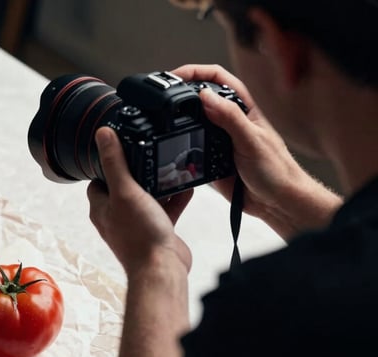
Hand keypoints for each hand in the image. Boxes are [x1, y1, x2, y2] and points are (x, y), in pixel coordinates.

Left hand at [87, 127, 192, 275]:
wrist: (162, 269)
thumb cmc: (139, 236)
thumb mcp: (126, 191)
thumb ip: (115, 163)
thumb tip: (103, 135)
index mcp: (102, 207)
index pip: (98, 180)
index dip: (107, 165)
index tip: (121, 149)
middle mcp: (117, 216)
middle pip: (125, 186)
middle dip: (138, 171)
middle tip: (150, 154)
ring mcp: (138, 224)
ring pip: (147, 197)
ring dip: (159, 183)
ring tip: (171, 166)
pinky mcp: (157, 231)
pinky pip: (166, 209)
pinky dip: (175, 198)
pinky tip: (187, 186)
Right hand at [171, 64, 341, 239]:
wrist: (275, 202)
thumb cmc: (276, 169)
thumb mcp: (252, 140)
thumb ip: (230, 117)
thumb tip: (205, 95)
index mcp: (243, 107)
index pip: (216, 78)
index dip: (194, 72)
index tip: (174, 77)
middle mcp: (228, 120)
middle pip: (198, 97)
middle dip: (179, 94)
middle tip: (161, 98)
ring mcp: (218, 139)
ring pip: (190, 123)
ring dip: (177, 122)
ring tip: (162, 122)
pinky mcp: (209, 158)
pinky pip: (189, 148)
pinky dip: (178, 147)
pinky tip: (172, 147)